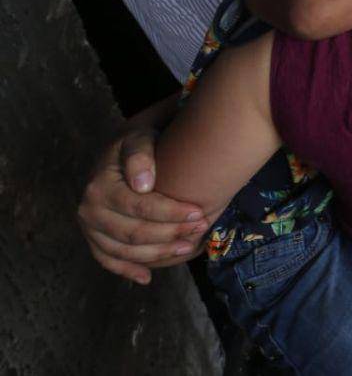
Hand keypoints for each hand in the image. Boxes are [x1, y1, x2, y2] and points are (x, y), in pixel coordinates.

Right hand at [76, 128, 207, 284]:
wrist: (124, 146)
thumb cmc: (139, 140)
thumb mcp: (140, 135)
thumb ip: (141, 154)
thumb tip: (143, 185)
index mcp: (99, 185)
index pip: (138, 207)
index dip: (170, 213)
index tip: (199, 212)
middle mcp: (89, 210)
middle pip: (133, 233)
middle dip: (170, 234)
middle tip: (201, 229)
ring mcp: (90, 227)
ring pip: (124, 251)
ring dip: (157, 254)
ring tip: (188, 247)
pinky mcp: (94, 238)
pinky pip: (108, 260)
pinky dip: (127, 270)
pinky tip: (147, 277)